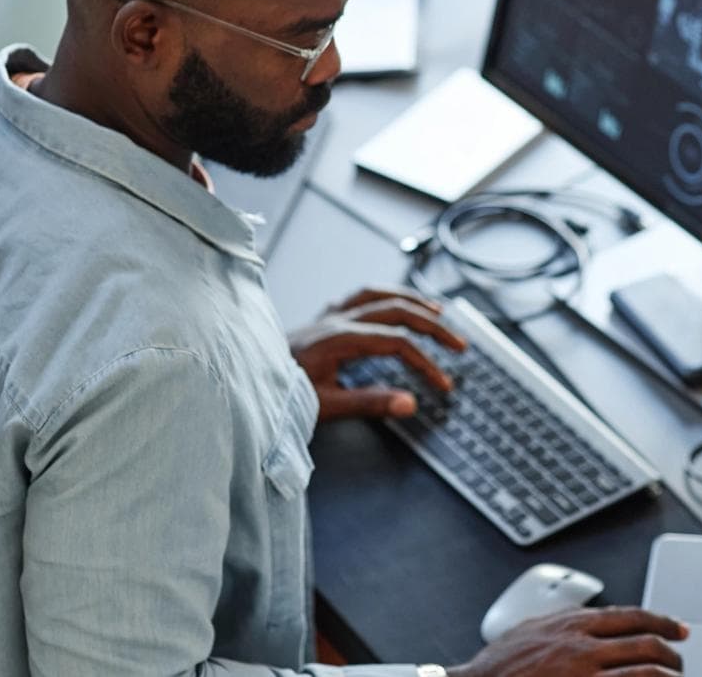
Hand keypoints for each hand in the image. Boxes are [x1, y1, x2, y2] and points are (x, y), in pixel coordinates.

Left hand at [288, 286, 467, 421]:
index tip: (443, 384)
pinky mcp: (321, 319)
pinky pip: (359, 297)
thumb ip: (369, 403)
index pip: (397, 343)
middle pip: (396, 310)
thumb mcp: (324, 406)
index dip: (426, 362)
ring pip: (378, 295)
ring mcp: (327, 316)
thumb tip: (410, 403)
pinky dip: (384, 297)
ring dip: (412, 301)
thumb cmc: (278, 395)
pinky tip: (393, 303)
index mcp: (338, 339)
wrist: (242, 381)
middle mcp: (335, 320)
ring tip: (438, 311)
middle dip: (433, 325)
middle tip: (459, 344)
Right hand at [448, 607, 687, 676]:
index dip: (663, 622)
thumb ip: (566, 623)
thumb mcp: (534, 629)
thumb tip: (594, 620)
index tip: (679, 629)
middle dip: (671, 655)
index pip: (633, 616)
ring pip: (644, 672)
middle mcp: (582, 646)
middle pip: (646, 644)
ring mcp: (583, 675)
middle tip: (680, 663)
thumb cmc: (499, 665)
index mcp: (573, 623)